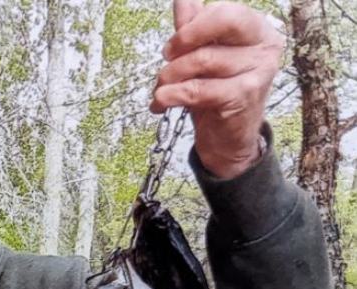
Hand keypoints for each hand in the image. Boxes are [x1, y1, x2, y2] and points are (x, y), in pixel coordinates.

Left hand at [151, 0, 284, 178]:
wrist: (227, 140)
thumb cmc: (216, 94)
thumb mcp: (204, 57)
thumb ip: (194, 27)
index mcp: (257, 29)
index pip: (224, 11)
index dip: (191, 27)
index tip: (172, 47)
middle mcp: (265, 46)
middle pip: (222, 20)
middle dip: (185, 39)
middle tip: (166, 58)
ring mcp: (258, 71)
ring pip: (202, 59)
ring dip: (169, 76)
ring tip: (160, 89)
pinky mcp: (243, 97)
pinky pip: (197, 89)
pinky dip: (171, 95)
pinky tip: (161, 103)